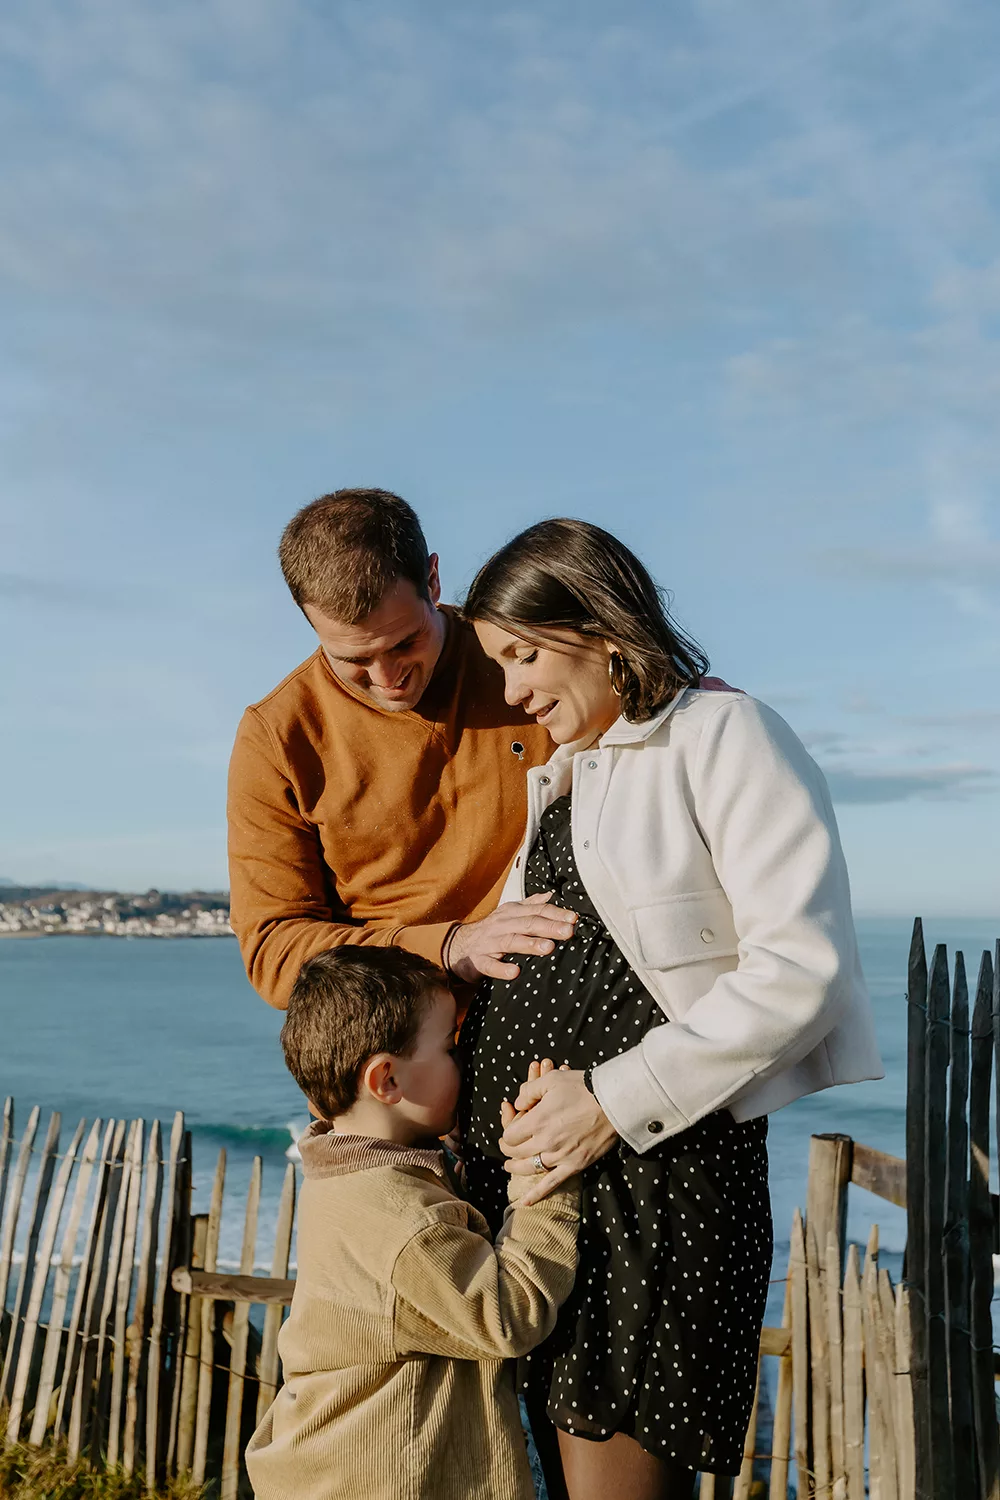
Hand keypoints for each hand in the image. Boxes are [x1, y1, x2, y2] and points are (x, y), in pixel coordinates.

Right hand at [447, 893, 577, 982]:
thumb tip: (550, 895)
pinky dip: (501, 969)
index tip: (573, 919)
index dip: (555, 914)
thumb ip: (530, 905)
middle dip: (549, 927)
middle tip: (568, 931)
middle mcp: (501, 925)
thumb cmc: (491, 931)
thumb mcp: (509, 914)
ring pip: (511, 942)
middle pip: (527, 924)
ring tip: (548, 948)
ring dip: (530, 944)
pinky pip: (490, 965)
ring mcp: (489, 943)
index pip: (536, 911)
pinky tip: (515, 972)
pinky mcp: (478, 961)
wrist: (457, 945)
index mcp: (511, 914)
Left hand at [499, 1069, 617, 1204]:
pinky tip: (524, 1202)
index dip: (507, 1132)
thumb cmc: (583, 1087)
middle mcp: (545, 1142)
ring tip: (510, 1166)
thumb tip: (518, 1104)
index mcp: (537, 1121)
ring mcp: (560, 1156)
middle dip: (508, 1149)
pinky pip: (552, 1184)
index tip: (509, 1129)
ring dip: (516, 1168)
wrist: (613, 1102)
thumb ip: (529, 1090)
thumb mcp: (551, 1079)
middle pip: (517, 1152)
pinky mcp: (574, 1165)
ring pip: (529, 1168)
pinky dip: (537, 1195)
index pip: (510, 1135)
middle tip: (507, 1145)